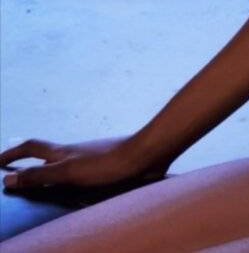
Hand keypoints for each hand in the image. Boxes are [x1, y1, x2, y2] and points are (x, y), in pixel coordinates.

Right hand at [1, 135, 169, 192]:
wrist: (147, 155)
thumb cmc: (108, 163)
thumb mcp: (68, 172)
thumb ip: (40, 176)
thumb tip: (8, 179)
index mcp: (63, 151)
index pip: (31, 148)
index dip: (11, 154)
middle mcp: (75, 151)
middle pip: (45, 152)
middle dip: (27, 159)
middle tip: (12, 169)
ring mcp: (91, 157)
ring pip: (64, 161)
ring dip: (49, 169)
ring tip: (40, 182)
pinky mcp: (106, 166)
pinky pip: (81, 171)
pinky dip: (69, 177)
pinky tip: (74, 188)